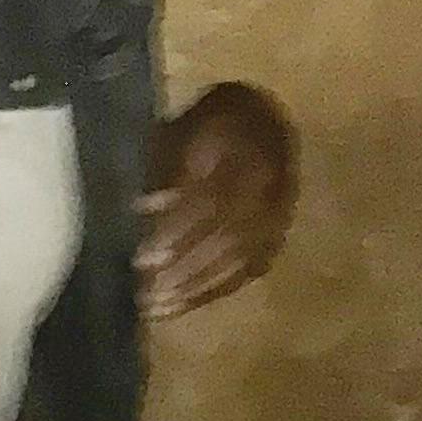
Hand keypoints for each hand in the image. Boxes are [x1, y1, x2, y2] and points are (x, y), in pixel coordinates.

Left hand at [139, 83, 297, 320]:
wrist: (264, 111)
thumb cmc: (215, 118)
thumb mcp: (186, 127)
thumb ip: (169, 167)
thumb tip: (148, 210)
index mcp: (247, 152)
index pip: (213, 202)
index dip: (176, 234)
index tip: (141, 258)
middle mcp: (271, 187)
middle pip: (227, 238)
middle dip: (182, 270)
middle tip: (144, 294)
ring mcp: (279, 213)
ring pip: (240, 258)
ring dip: (196, 288)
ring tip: (157, 308)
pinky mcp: (279, 231)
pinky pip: (251, 267)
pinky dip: (217, 288)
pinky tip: (187, 302)